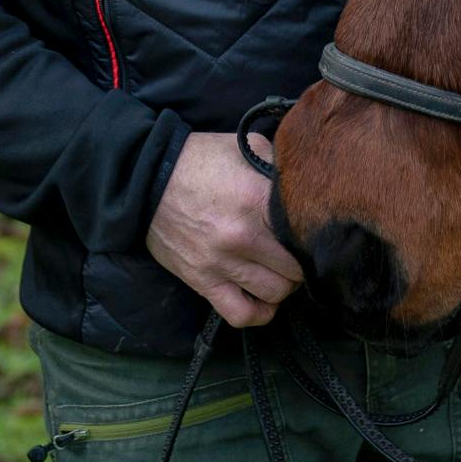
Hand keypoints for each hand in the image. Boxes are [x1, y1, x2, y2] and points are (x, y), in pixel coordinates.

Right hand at [146, 131, 303, 327]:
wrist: (147, 179)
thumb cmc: (200, 160)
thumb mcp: (245, 147)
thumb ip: (279, 166)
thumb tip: (306, 183)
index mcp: (256, 198)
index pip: (305, 231)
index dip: (313, 231)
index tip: (310, 229)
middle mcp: (242, 235)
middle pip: (296, 267)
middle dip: (302, 260)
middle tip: (297, 252)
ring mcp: (221, 262)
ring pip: (276, 293)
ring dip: (285, 284)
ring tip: (281, 271)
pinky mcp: (202, 281)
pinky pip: (242, 314)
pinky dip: (260, 312)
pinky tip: (263, 298)